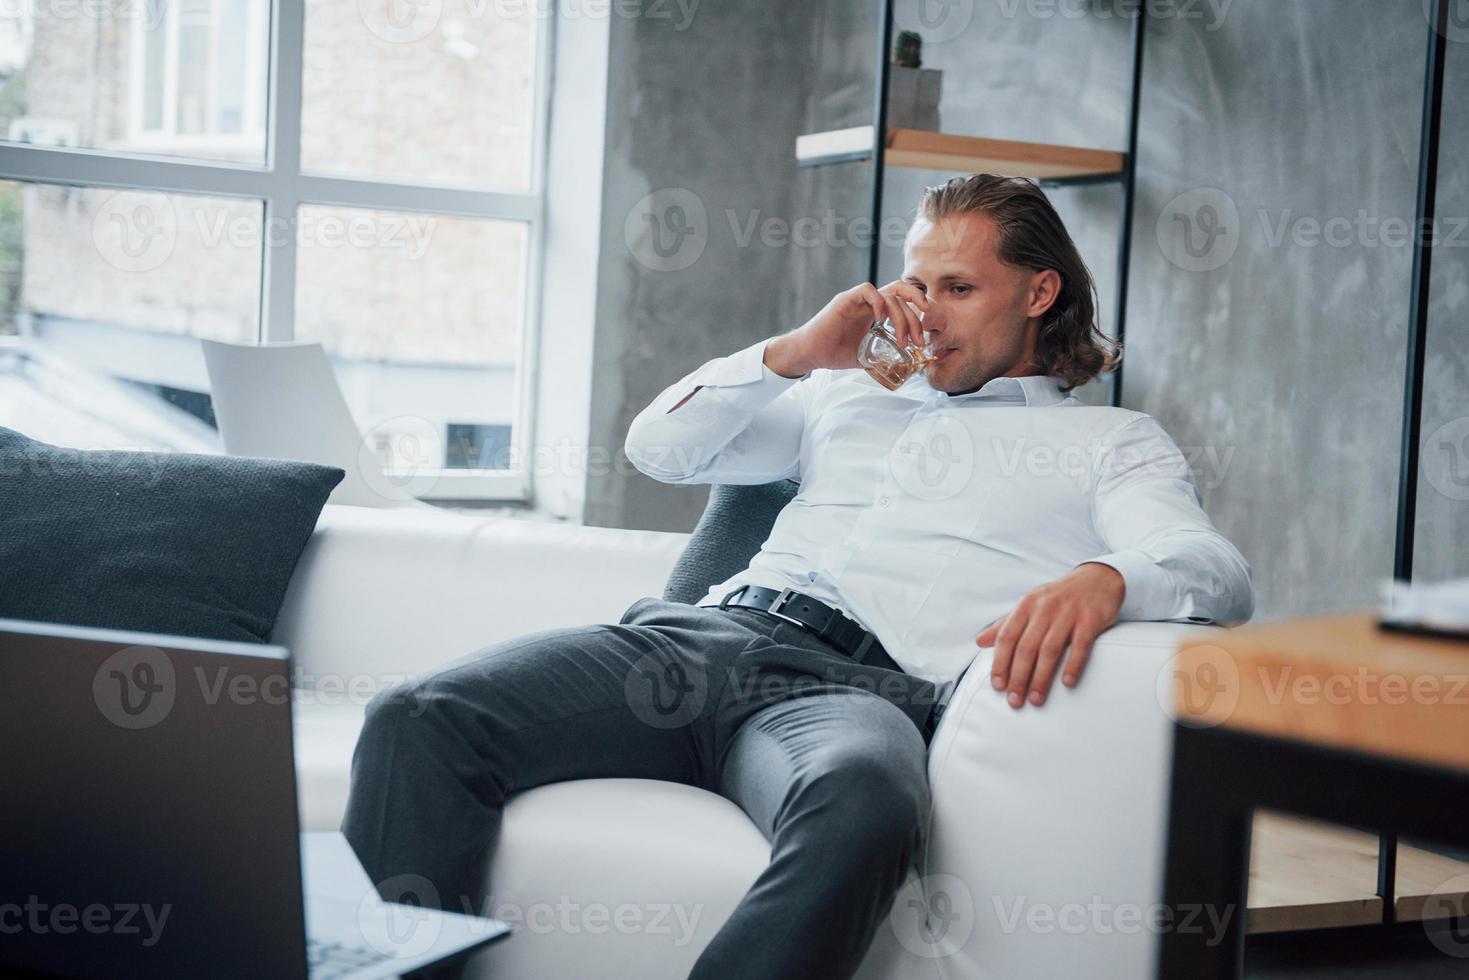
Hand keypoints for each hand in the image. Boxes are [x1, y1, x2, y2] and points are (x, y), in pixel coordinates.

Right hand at [764, 280, 929, 377]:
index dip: (917, 312)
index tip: (925, 334)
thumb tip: (906, 367)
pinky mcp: (845, 300)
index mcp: (874, 311)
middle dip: (917, 313)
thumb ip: (884, 356)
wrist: (810, 354)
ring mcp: (857, 299)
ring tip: (903, 340)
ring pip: (890, 293)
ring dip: (901, 317)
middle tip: (920, 337)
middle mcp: (868, 302)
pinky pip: (868, 291)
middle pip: (902, 292)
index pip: (902, 300)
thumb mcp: (867, 356)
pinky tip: (882, 321)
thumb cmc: (833, 354)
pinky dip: (880, 303)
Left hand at [976, 563, 1125, 708]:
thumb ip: (1006, 625)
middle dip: (1018, 677)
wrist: (1097, 579)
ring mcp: (1068, 613)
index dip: (1000, 662)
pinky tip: (1067, 683)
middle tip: (1014, 701)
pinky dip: (1073, 665)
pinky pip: (1080, 645)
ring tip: (1036, 699)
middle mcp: (1045, 608)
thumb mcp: (1030, 606)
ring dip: (1041, 678)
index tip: (997, 686)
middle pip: (1026, 647)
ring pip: (1050, 649)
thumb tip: (979, 641)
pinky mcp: (1090, 619)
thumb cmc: (1059, 598)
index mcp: (1027, 605)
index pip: (1007, 636)